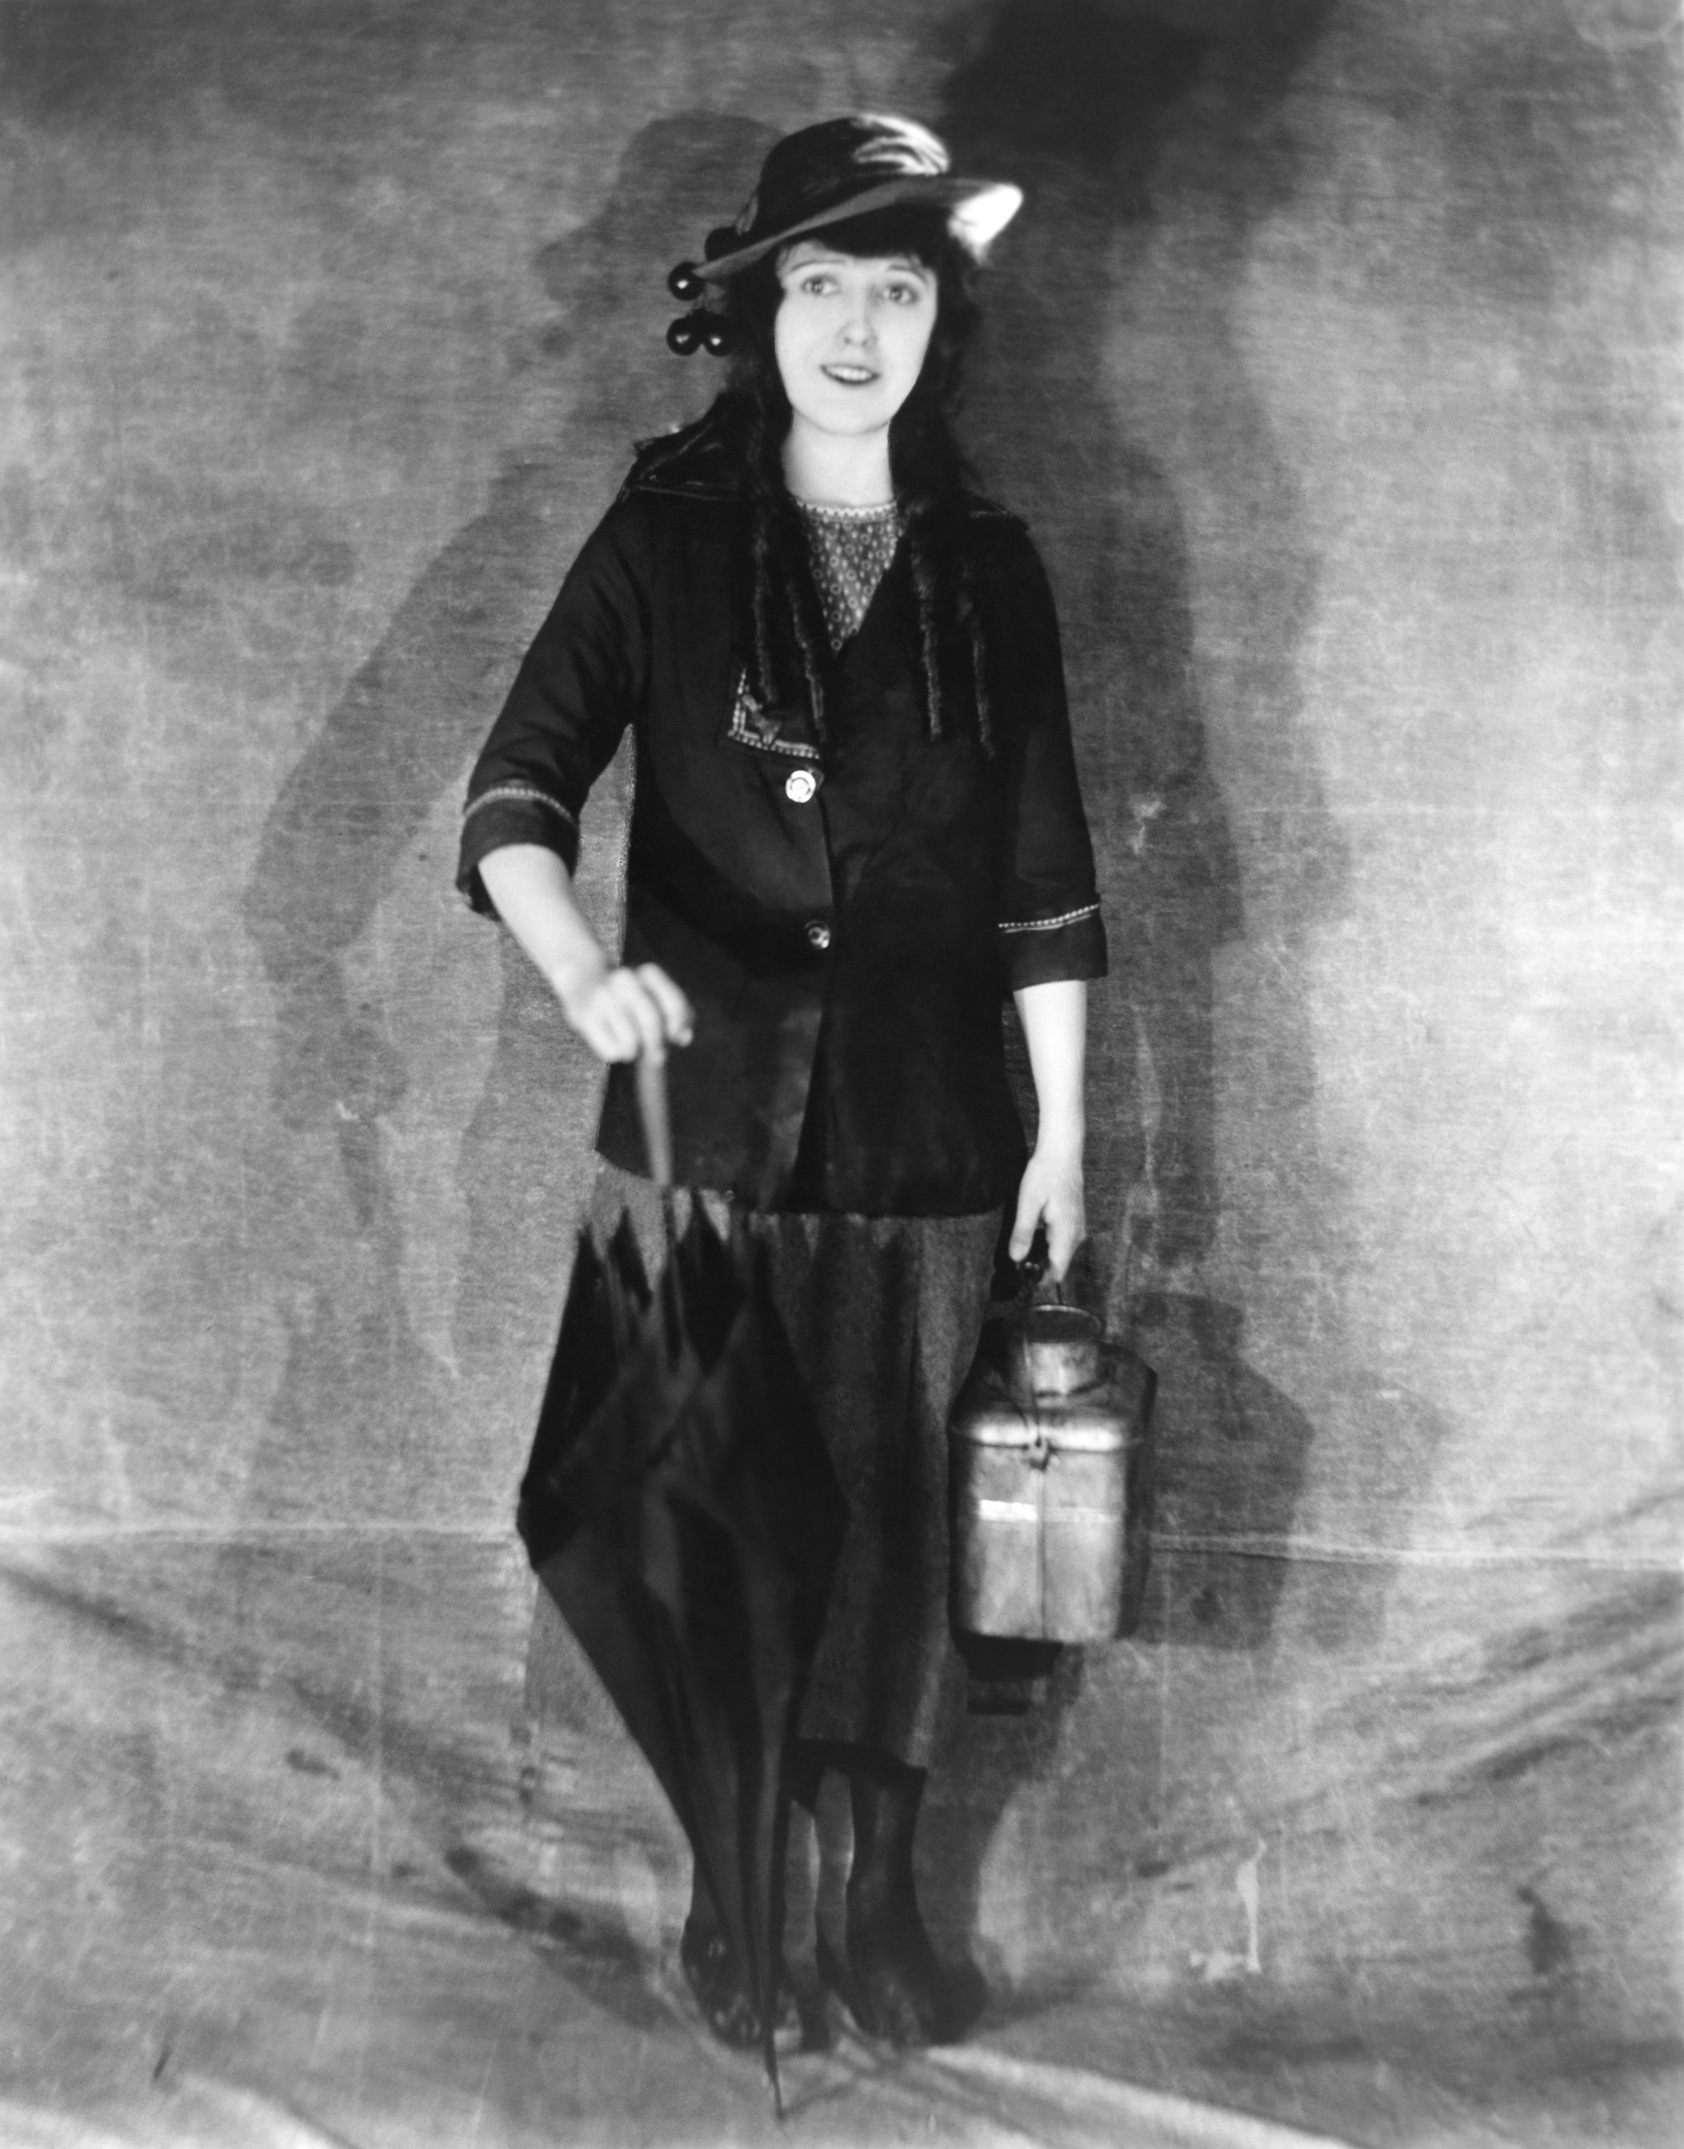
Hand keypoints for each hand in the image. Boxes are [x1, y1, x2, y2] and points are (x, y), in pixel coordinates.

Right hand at [554, 958, 693, 1064]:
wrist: (582, 977)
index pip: (673, 1003)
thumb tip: (684, 1038)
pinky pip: (612, 1050)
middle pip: (651, 1022)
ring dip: (634, 1051)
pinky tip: (612, 1043)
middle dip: (656, 1045)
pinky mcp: (585, 1016)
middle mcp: (625, 980)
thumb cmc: (628, 994)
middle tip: (657, 1057)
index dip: (678, 1025)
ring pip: (631, 1041)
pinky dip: (616, 1053)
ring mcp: (603, 996)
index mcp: (648, 973)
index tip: (676, 1039)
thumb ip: (677, 1013)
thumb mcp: (654, 993)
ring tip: (631, 1048)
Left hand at [1008, 1136, 1085, 1282]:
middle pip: (1059, 1264)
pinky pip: (1062, 1241)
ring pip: (1061, 1253)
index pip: (1058, 1271)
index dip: (1042, 1281)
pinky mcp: (1075, 1220)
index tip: (1023, 1280)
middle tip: (1017, 1263)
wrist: (1062, 1153)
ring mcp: (1078, 1227)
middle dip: (1040, 1268)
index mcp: (1066, 1233)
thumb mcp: (1028, 1204)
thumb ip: (1023, 1233)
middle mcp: (1076, 1234)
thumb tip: (1016, 1259)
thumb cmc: (1045, 1175)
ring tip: (1022, 1248)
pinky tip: (1034, 1233)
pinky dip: (1048, 1244)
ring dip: (1043, 1255)